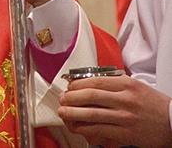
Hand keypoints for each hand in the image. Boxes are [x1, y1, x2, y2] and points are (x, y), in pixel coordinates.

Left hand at [57, 74, 171, 147]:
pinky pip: (100, 130)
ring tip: (63, 113)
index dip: (77, 84)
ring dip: (73, 114)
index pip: (95, 81)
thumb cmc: (153, 104)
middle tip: (62, 99)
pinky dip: (85, 129)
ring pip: (92, 114)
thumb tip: (88, 83)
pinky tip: (77, 127)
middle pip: (90, 96)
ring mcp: (125, 117)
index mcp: (127, 85)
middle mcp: (125, 99)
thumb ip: (115, 83)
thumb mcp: (136, 86)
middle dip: (70, 97)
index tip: (69, 87)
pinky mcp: (126, 133)